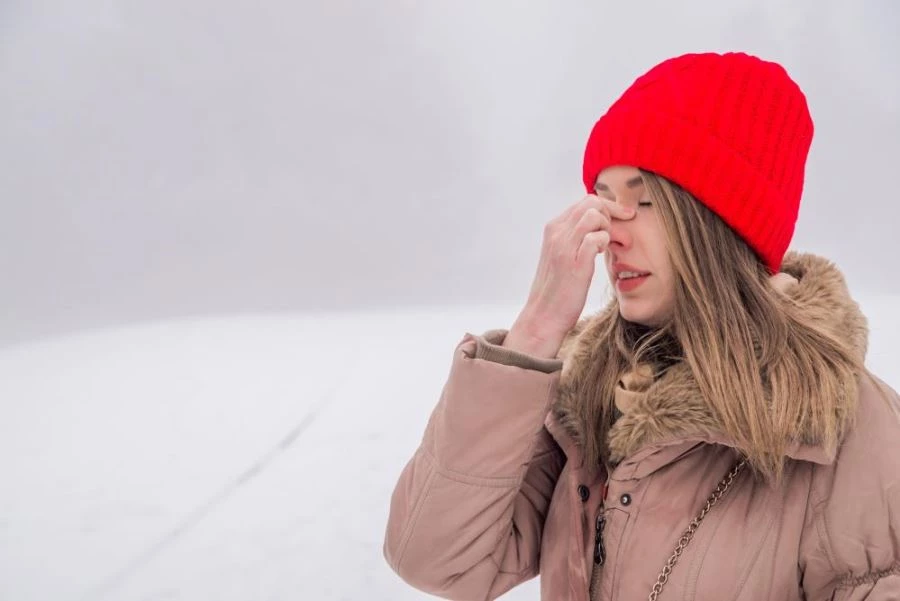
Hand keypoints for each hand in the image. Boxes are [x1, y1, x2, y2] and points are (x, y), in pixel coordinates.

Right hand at [505, 194, 635, 356]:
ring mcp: (564, 247)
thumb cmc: (557, 288)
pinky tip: (602, 255)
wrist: (543, 316)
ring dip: (608, 227)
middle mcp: (556, 233)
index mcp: (554, 229)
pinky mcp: (574, 264)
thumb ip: (574, 237)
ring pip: (594, 214)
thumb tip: (597, 225)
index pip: (585, 201)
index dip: (608, 207)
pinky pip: (596, 238)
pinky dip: (605, 242)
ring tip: (606, 246)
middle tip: (615, 234)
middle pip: (591, 202)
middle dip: (611, 213)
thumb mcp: (561, 255)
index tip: (623, 217)